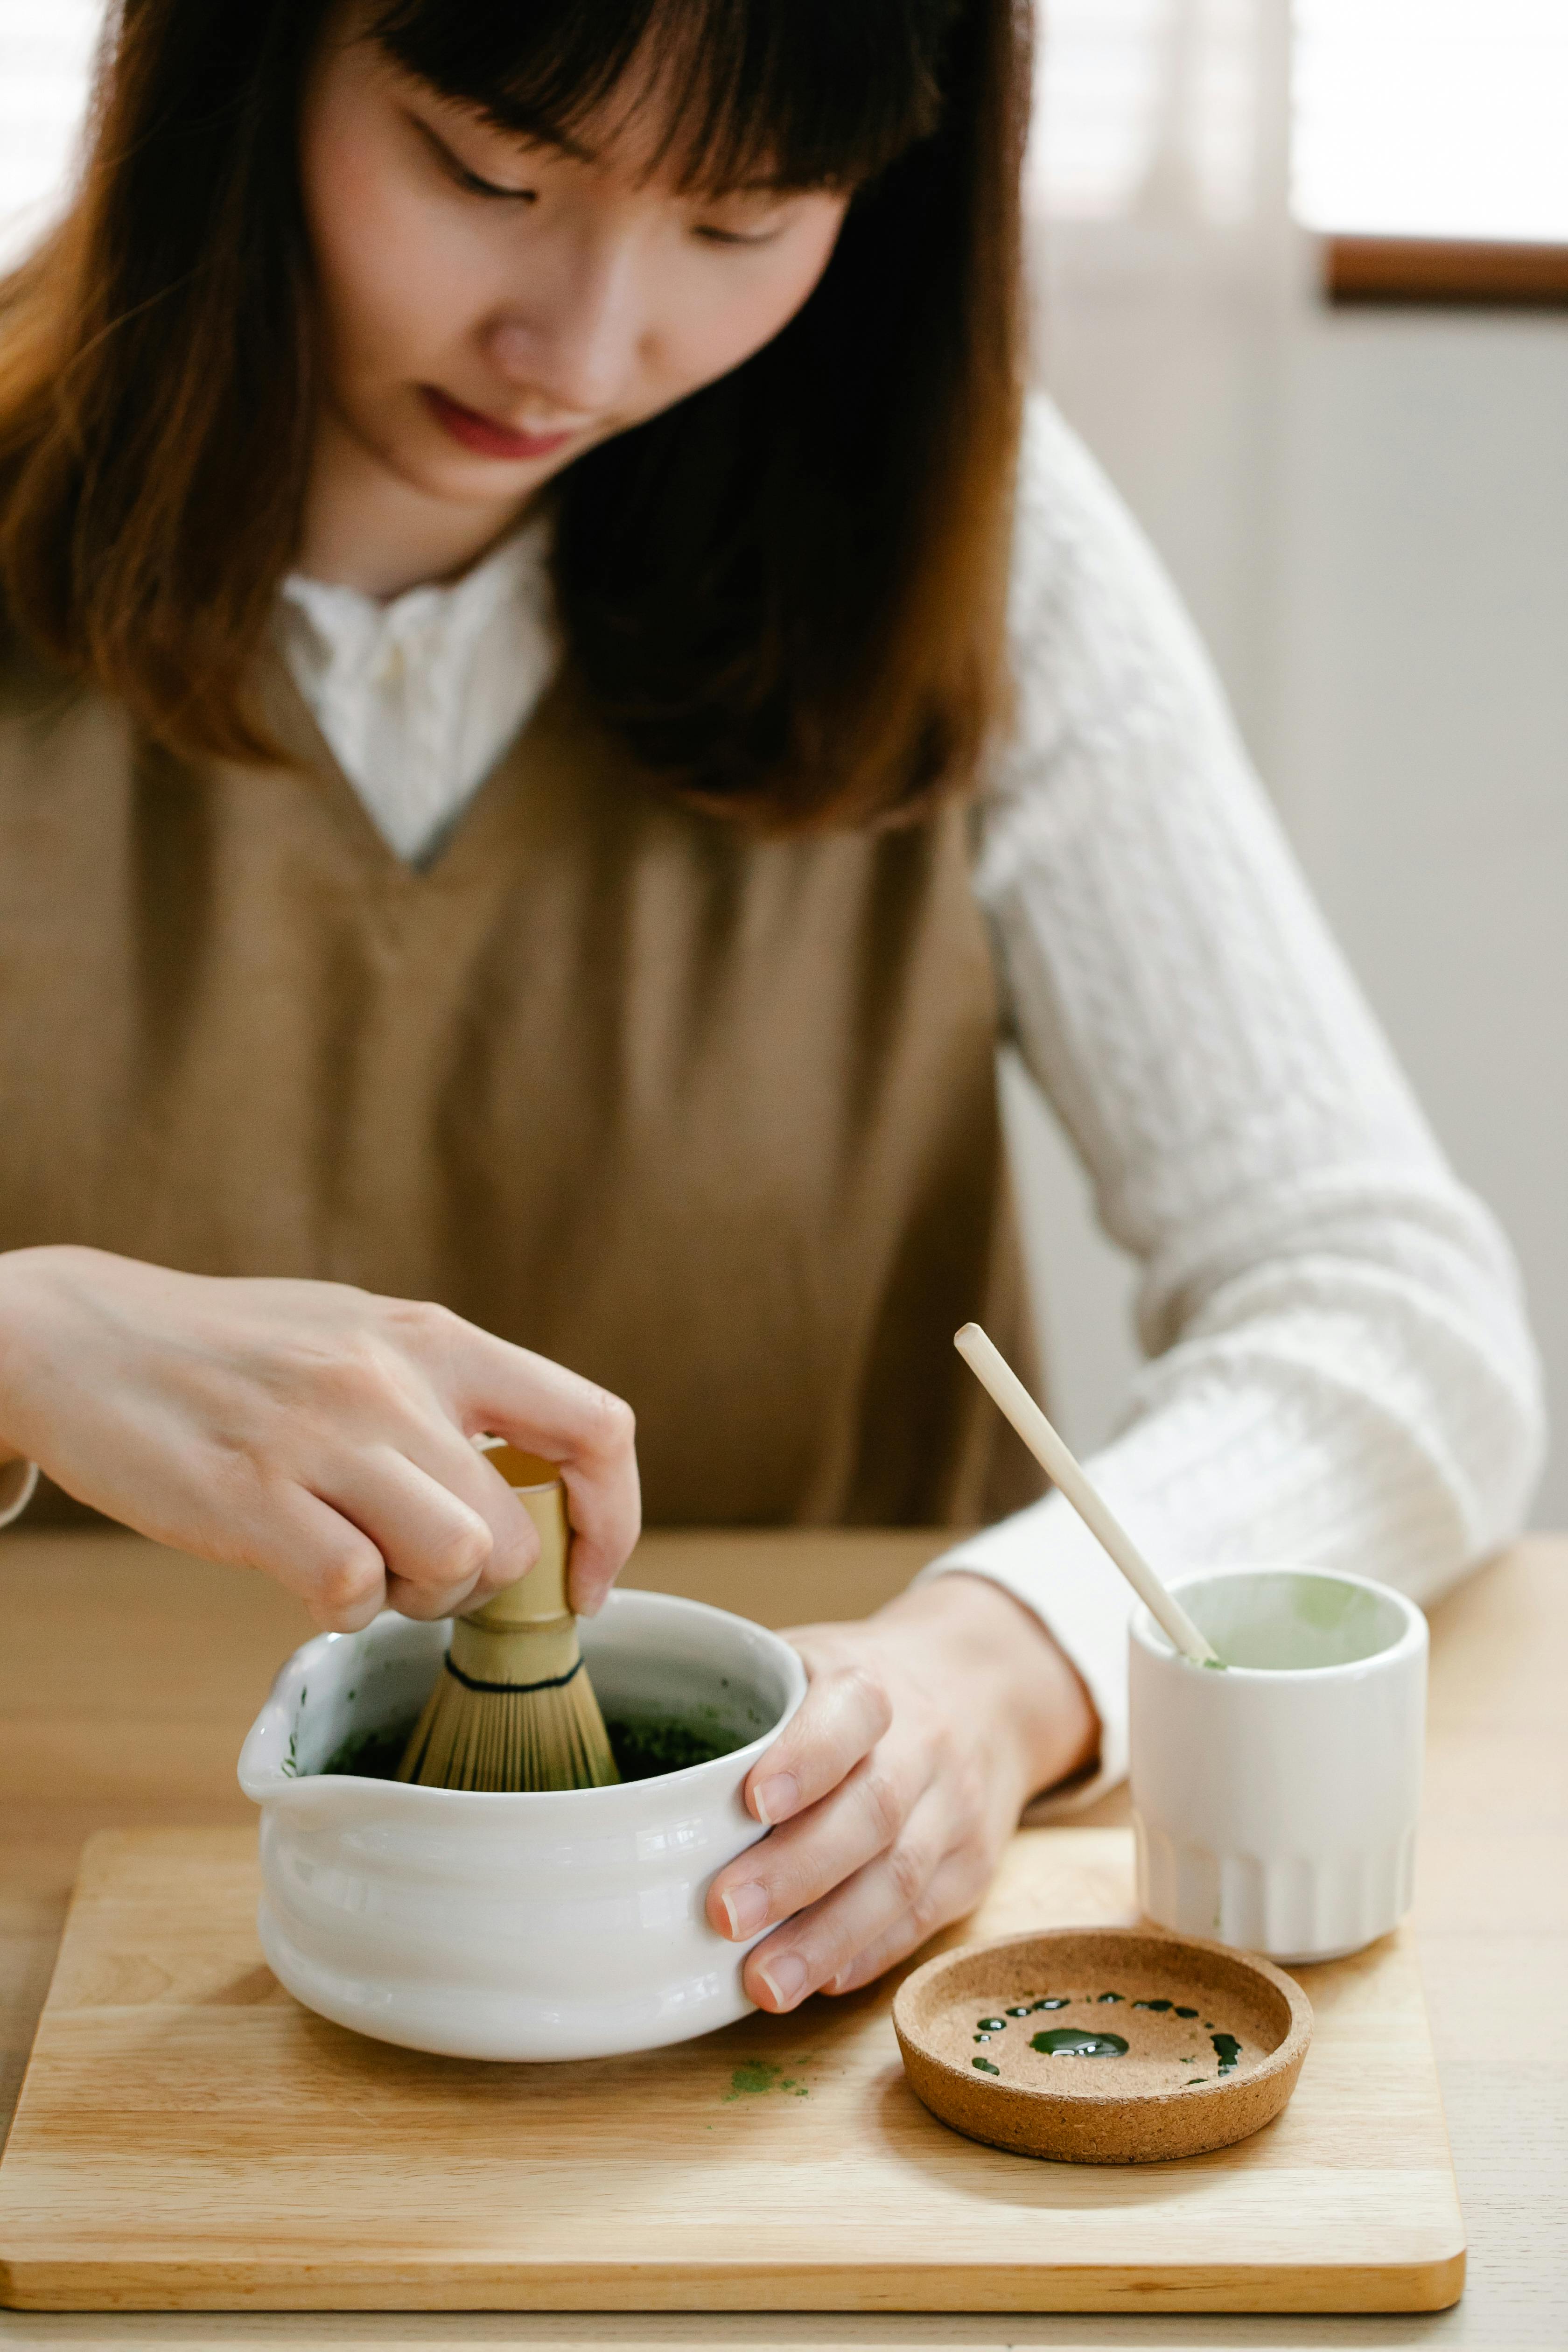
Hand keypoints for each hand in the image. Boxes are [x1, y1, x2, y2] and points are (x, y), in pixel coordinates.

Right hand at [0, 1245, 638, 1628]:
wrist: (81, 1336)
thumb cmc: (233, 1353)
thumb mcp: (360, 1336)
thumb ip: (447, 1398)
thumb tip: (532, 1493)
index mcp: (435, 1338)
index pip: (593, 1426)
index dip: (613, 1519)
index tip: (586, 1579)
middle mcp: (392, 1379)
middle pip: (518, 1530)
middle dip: (478, 1583)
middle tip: (412, 1570)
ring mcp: (322, 1437)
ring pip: (457, 1560)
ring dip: (417, 1598)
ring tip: (362, 1569)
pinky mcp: (250, 1497)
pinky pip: (351, 1593)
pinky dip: (339, 1609)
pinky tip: (301, 1574)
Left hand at [706, 1574, 1098, 2009]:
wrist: (983, 1690)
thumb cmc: (854, 1690)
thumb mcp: (805, 1660)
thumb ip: (738, 1703)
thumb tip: (626, 1767)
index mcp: (870, 1684)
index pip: (849, 1716)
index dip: (805, 1759)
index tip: (751, 1803)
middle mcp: (922, 1745)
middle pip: (870, 1812)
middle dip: (796, 1871)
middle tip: (725, 1915)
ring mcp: (953, 1810)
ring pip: (899, 1878)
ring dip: (828, 1937)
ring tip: (765, 1984)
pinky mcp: (970, 1867)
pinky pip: (922, 1917)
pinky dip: (870, 1953)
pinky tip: (821, 1981)